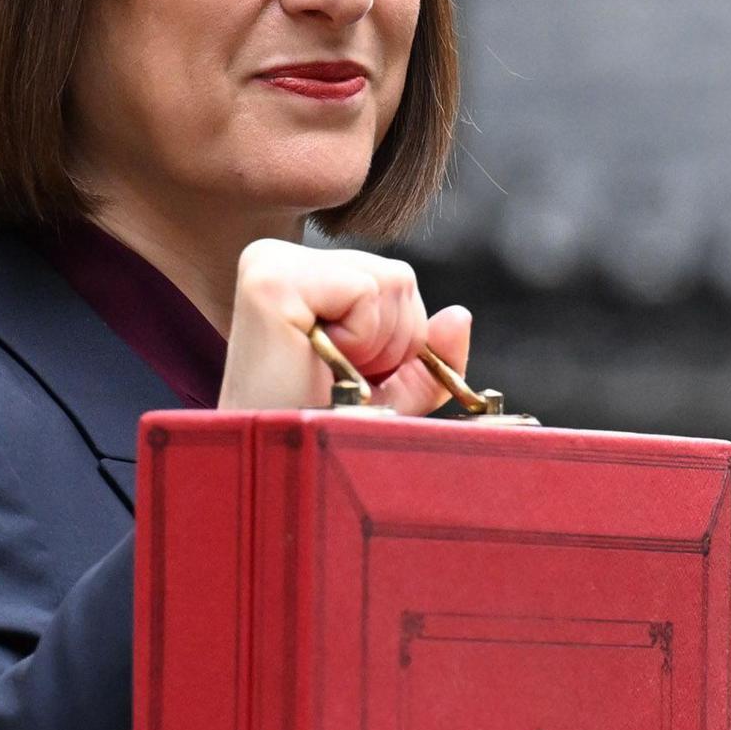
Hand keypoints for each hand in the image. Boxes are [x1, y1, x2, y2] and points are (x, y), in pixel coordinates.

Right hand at [214, 237, 471, 413]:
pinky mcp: (270, 280)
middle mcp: (278, 256)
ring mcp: (270, 263)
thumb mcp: (385, 397)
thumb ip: (425, 356)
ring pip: (392, 279)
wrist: (274, 473)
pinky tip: (318, 362)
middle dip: (390, 343)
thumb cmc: (317, 436)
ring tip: (326, 372)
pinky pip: (366, 291)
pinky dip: (361, 340)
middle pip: (399, 276)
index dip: (395, 341)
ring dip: (376, 346)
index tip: (346, 376)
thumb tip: (460, 315)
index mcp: (298, 274)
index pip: (394, 281)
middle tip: (336, 378)